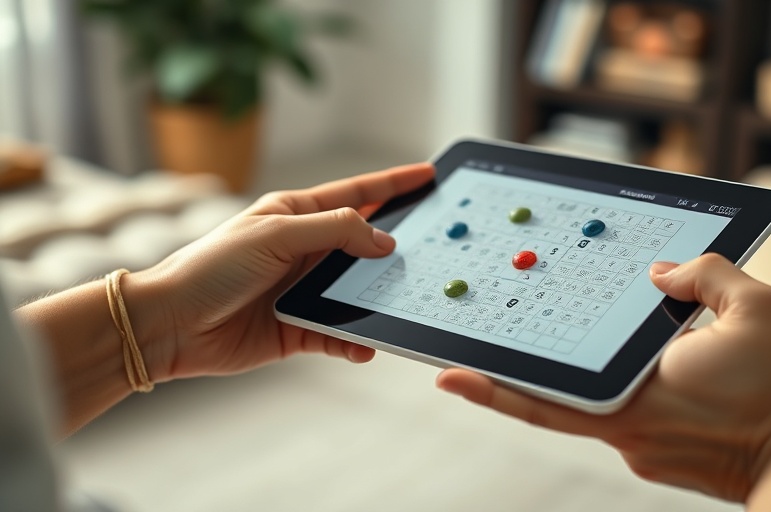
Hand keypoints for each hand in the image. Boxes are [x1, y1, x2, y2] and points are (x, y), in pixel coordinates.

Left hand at [130, 163, 433, 381]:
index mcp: (296, 215)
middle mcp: (304, 251)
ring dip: (379, 296)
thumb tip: (384, 241)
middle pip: (364, 244)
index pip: (357, 194)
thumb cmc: (211, 268)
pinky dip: (355, 340)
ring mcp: (303, 290)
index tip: (428, 176)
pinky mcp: (299, 328)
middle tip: (435, 245)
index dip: (394, 183)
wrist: (170, 325)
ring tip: (404, 297)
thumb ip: (333, 231)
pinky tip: (365, 344)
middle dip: (398, 246)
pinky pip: (340, 333)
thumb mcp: (275, 234)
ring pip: (358, 291)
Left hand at [437, 254, 770, 507]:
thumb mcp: (758, 308)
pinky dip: (627, 392)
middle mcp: (627, 435)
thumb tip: (662, 272)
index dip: (494, 389)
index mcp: (635, 399)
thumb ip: (705, 276)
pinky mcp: (655, 460)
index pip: (548, 396)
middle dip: (511, 383)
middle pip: (555, 405)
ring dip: (592, 379)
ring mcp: (639, 453)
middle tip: (466, 360)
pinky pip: (624, 420)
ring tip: (620, 352)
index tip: (448, 374)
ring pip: (595, 409)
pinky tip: (666, 375)